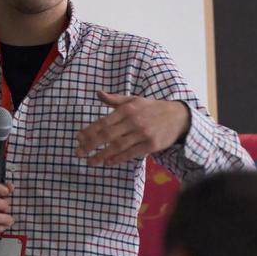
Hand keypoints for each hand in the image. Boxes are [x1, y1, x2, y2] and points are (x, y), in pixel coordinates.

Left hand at [75, 92, 190, 165]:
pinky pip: (131, 154)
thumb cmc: (151, 108)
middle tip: (78, 153)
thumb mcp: (134, 100)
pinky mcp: (151, 145)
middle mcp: (133, 121)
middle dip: (90, 145)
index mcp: (127, 110)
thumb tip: (98, 93)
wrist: (178, 116)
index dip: (89, 131)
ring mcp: (142, 134)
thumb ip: (115, 99)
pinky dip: (118, 158)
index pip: (103, 122)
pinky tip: (108, 162)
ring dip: (102, 155)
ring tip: (90, 161)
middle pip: (107, 135)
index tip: (78, 138)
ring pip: (118, 146)